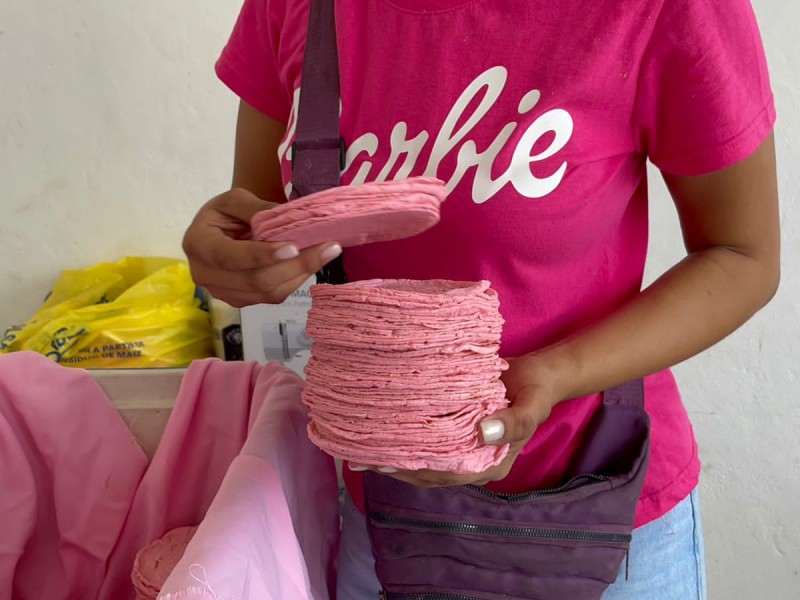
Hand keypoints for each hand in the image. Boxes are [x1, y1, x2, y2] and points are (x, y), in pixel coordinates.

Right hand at [182, 188, 341, 307]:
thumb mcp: (234, 200)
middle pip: (255, 280)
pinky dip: (295, 280)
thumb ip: (256, 209)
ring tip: (327, 253)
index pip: (230, 256)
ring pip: (268, 292)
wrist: (221, 230)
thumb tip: (285, 219)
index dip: (261, 255)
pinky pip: (272, 297)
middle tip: (329, 247)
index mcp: (198, 244)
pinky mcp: (241, 301)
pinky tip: (311, 264)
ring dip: (301, 273)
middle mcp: (206, 274)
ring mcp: (223, 293)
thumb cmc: (226, 213)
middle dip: (296, 265)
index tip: (294, 248)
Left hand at [350, 353, 562, 486]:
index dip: (417, 471)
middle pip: (429, 473)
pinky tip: (381, 436)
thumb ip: (513, 422)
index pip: (447, 474)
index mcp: (490, 464)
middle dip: (396, 468)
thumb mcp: (531, 405)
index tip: (388, 463)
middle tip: (361, 459)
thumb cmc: (534, 392)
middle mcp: (473, 462)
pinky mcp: (455, 434)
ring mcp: (463, 450)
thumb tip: (484, 431)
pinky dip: (404, 443)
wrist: (535, 376)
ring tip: (360, 453)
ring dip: (395, 459)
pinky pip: (426, 445)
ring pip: (424, 462)